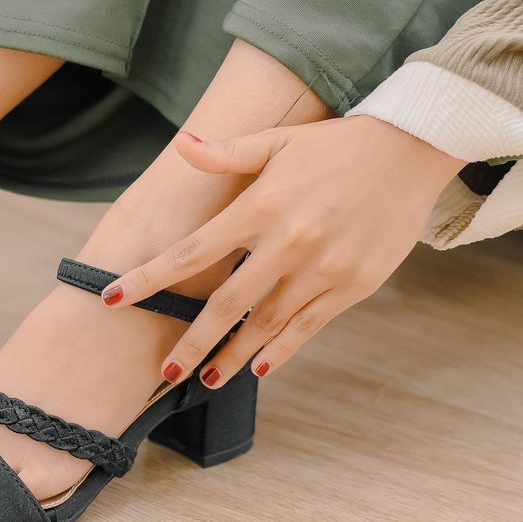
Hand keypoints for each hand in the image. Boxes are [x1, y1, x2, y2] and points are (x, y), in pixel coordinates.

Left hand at [104, 116, 463, 384]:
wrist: (410, 152)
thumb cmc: (336, 146)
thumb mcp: (278, 142)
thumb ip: (226, 153)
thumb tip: (182, 144)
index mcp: (260, 206)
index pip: (191, 251)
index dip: (149, 278)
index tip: (112, 299)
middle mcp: (287, 241)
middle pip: (226, 303)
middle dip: (192, 341)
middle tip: (164, 370)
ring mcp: (321, 268)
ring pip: (266, 323)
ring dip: (234, 355)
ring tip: (206, 379)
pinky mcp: (352, 285)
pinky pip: (309, 326)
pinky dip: (282, 349)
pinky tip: (261, 367)